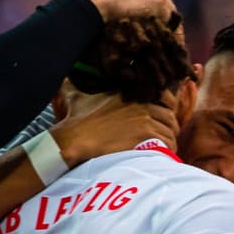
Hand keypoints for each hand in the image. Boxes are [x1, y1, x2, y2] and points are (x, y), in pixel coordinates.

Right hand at [51, 90, 180, 166]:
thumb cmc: (77, 121)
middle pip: (169, 115)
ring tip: (163, 148)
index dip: (168, 106)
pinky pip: (167, 142)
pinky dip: (167, 149)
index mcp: (131, 92)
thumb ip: (75, 85)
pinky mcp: (146, 134)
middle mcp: (142, 103)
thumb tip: (64, 79)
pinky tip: (162, 154)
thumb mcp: (77, 96)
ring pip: (170, 130)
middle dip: (169, 127)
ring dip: (168, 140)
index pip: (163, 95)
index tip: (165, 116)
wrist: (76, 139)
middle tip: (164, 137)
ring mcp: (146, 119)